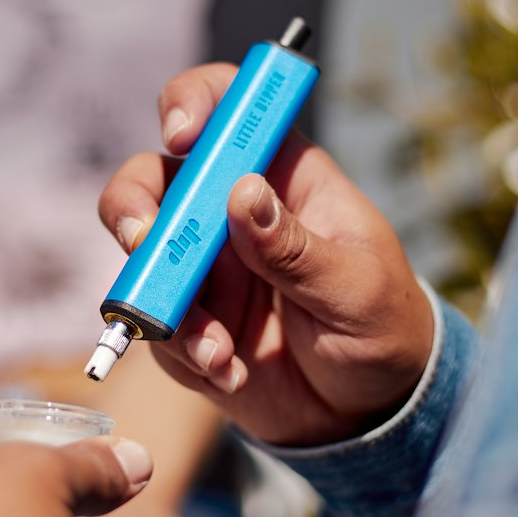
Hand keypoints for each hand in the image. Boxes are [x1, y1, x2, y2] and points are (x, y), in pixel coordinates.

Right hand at [99, 63, 434, 447]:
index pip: (229, 109)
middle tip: (143, 243)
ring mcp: (202, 268)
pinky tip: (231, 373)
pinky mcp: (187, 322)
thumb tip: (244, 194)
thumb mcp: (358, 288)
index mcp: (282, 177)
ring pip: (140, 255)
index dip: (194, 102)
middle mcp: (229, 212)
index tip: (183, 135)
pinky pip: (155, 326)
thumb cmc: (383, 329)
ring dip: (164, 302)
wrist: (369, 414)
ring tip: (218, 351)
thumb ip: (299, 249)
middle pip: (154, 176)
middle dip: (135, 204)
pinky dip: (184, 352)